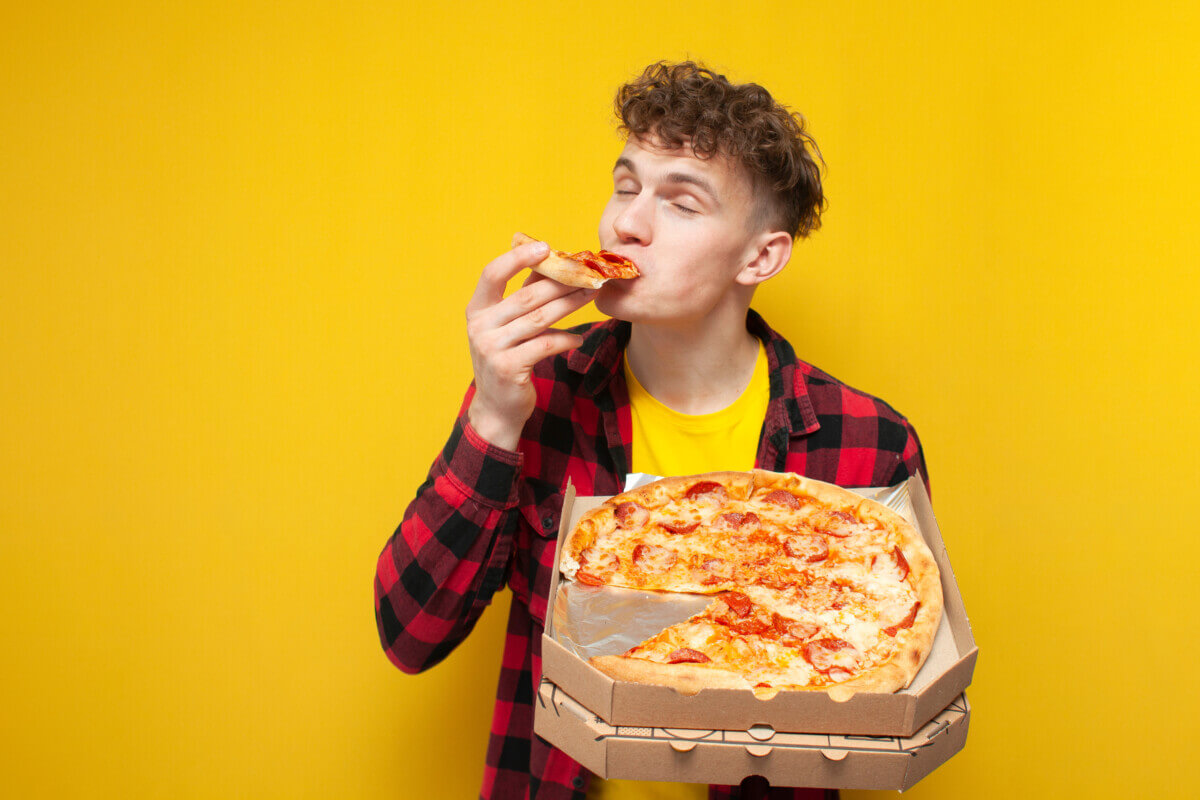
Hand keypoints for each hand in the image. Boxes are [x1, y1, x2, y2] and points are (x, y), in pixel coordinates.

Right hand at [465, 240, 597, 449]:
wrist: (497, 407)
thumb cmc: (507, 359)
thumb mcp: (507, 326)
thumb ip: (522, 296)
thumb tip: (548, 262)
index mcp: (477, 309)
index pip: (492, 274)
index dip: (517, 258)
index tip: (545, 246)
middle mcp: (480, 326)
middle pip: (527, 296)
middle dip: (562, 283)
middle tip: (589, 274)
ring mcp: (492, 348)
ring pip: (539, 318)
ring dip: (570, 305)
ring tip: (591, 296)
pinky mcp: (509, 367)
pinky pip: (545, 345)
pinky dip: (565, 339)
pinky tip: (579, 338)